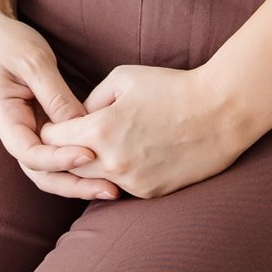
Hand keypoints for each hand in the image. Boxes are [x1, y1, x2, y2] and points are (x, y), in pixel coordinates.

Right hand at [0, 3, 124, 200]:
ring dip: (79, 181)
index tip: (89, 155)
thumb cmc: (7, 42)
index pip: (29, 153)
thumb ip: (56, 97)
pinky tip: (105, 168)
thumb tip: (81, 129)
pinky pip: (59, 153)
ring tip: (113, 188)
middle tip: (110, 189)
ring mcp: (28, 132)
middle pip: (41, 173)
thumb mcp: (34, 63)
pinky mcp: (42, 127)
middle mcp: (15, 133)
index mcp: (5, 119)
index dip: (59, 159)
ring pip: (51, 170)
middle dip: (74, 184)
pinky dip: (79, 164)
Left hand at [37, 60, 254, 200]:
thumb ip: (90, 100)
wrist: (222, 112)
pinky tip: (133, 155)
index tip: (55, 123)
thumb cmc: (172, 87)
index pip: (49, 139)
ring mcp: (131, 182)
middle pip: (65, 166)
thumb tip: (76, 118)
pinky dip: (120, 173)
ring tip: (102, 145)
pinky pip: (122, 186)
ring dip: (91, 165)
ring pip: (92, 180)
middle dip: (63, 152)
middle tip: (69, 139)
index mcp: (99, 130)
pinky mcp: (151, 193)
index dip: (49, 129)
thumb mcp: (122, 78)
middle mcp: (111, 162)